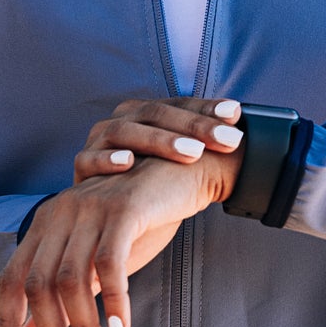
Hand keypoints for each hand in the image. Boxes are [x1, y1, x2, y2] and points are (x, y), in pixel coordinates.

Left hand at [0, 137, 241, 326]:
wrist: (183, 171)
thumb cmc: (139, 221)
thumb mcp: (96, 261)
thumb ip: (64, 296)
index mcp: (45, 224)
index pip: (11, 278)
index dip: (6, 322)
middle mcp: (59, 213)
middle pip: (38, 285)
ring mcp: (89, 208)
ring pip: (72, 280)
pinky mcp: (122, 208)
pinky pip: (110, 262)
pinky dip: (114, 300)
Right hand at [73, 95, 244, 181]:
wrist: (110, 222)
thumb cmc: (153, 190)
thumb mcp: (180, 168)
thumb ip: (203, 149)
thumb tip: (244, 136)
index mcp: (148, 115)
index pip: (180, 104)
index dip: (207, 109)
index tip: (235, 117)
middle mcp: (123, 121)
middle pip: (156, 113)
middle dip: (194, 125)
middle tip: (224, 139)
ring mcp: (99, 142)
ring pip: (125, 130)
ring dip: (159, 140)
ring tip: (190, 152)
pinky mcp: (81, 167)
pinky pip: (89, 159)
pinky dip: (107, 159)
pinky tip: (127, 163)